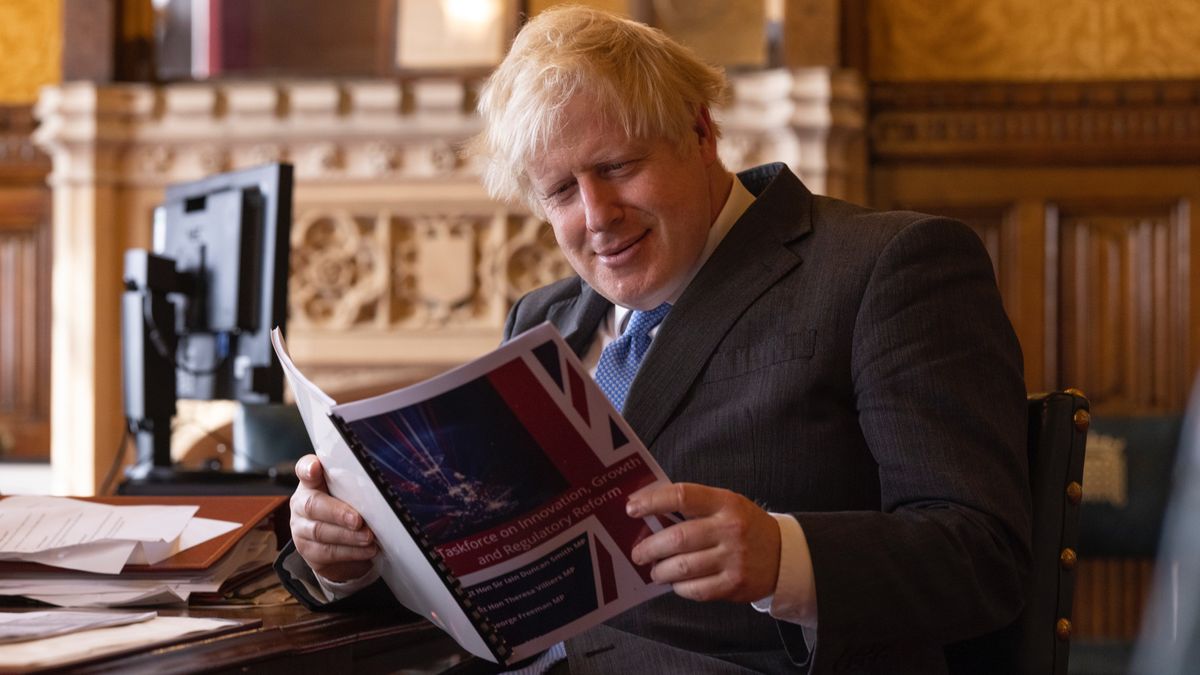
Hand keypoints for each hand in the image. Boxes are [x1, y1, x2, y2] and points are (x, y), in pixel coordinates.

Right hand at [290, 454, 377, 581]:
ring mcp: (301, 529)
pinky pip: (327, 553)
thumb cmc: (351, 512)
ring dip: (347, 536)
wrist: (343, 549)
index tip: (316, 467)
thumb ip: (358, 487)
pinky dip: (350, 552)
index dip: (308, 468)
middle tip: (358, 520)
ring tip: (368, 537)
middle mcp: (301, 504)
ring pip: (320, 532)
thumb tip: (383, 486)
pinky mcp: (308, 551)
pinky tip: (367, 550)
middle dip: (337, 513)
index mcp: (312, 484)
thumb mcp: (354, 496)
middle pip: (312, 505)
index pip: (304, 469)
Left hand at [626, 482, 780, 602]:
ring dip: (661, 570)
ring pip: (683, 567)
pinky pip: (696, 590)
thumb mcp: (726, 504)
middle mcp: (730, 529)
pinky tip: (676, 583)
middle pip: (677, 538)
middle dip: (649, 547)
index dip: (653, 501)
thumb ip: (694, 506)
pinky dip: (680, 587)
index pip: (683, 496)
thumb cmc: (744, 526)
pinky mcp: (734, 585)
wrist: (784, 555)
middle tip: (638, 553)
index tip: (632, 508)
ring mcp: (734, 559)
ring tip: (655, 570)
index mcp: (725, 502)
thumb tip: (649, 512)